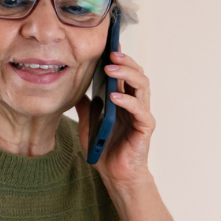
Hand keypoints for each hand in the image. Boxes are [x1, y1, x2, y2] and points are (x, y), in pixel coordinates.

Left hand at [74, 48, 154, 188]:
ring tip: (111, 68)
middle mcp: (136, 104)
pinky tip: (114, 96)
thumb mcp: (88, 123)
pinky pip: (139, 110)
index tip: (107, 45)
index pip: (126, 73)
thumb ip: (85, 105)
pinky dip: (127, 100)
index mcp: (125, 100)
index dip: (119, 58)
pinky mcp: (145, 128)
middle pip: (138, 74)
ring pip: (143, 86)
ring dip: (128, 74)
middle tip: (110, 52)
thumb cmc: (105, 150)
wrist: (115, 175)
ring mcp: (142, 115)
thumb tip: (75, 87)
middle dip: (125, 61)